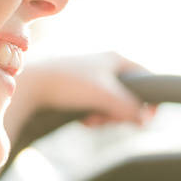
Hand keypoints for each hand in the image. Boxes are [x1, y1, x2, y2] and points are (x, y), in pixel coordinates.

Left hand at [5, 51, 154, 140]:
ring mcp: (91, 77)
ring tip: (91, 120)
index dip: (150, 99)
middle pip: (129, 95)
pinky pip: (96, 106)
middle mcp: (106, 65)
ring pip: (112, 104)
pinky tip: (82, 120)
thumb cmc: (68, 83)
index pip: (147, 77)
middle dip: (121, 113)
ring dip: (106, 117)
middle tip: (109, 121)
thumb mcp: (104, 96)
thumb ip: (129, 107)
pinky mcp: (78, 89)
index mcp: (116, 59)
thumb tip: (147, 119)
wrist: (30, 84)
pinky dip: (93, 116)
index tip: (148, 118)